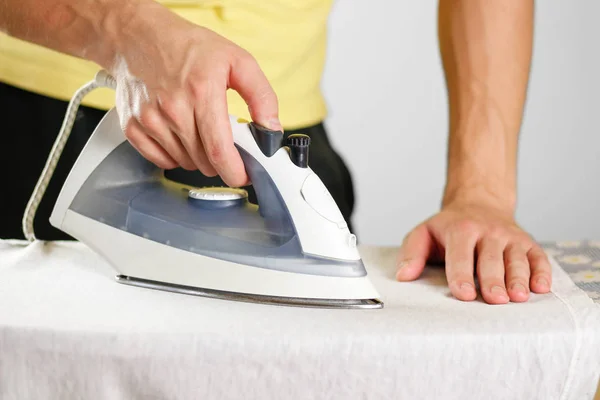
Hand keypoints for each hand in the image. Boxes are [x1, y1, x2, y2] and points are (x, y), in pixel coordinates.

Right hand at [104, 1, 279, 185]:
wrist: (139, 36)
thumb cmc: (189, 47)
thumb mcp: (237, 60)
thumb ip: (262, 96)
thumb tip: (271, 130)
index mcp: (202, 92)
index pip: (219, 151)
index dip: (235, 172)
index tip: (244, 175)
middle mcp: (172, 108)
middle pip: (204, 161)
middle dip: (221, 160)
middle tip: (224, 140)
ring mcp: (149, 119)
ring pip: (185, 163)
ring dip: (199, 157)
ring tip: (200, 129)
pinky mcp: (133, 126)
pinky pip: (160, 160)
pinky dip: (175, 155)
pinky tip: (180, 134)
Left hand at [395, 198, 551, 303]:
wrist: (479, 203)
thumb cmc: (449, 227)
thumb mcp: (424, 233)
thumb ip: (412, 253)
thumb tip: (403, 276)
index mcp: (461, 229)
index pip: (460, 254)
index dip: (462, 275)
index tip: (463, 294)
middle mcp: (488, 231)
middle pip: (491, 259)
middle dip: (492, 280)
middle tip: (494, 300)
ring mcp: (510, 237)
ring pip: (516, 258)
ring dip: (518, 278)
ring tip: (518, 298)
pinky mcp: (528, 243)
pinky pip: (538, 257)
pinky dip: (542, 272)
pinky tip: (541, 288)